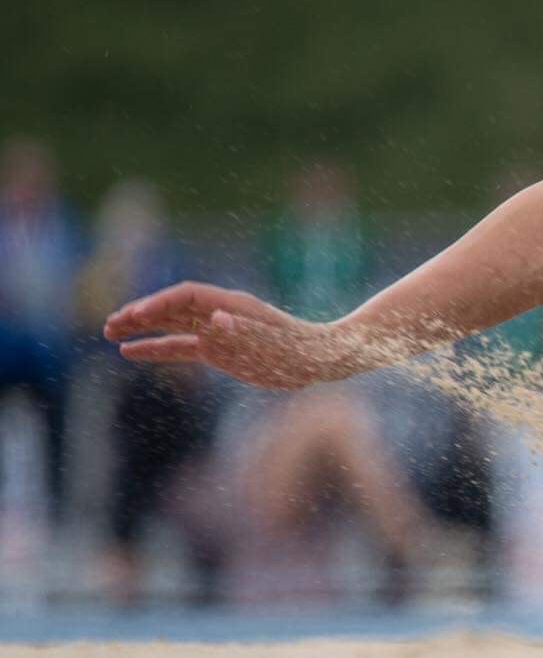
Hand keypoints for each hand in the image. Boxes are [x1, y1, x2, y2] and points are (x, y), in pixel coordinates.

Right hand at [104, 282, 360, 389]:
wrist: (318, 360)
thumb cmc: (299, 350)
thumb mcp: (273, 342)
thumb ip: (243, 330)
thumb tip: (215, 319)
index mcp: (232, 305)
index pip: (186, 297)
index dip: (159, 304)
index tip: (134, 316)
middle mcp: (220, 314)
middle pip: (172, 307)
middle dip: (141, 313)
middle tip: (110, 324)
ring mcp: (218, 331)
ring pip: (171, 324)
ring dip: (141, 327)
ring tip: (109, 332)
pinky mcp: (219, 350)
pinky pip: (180, 346)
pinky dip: (156, 348)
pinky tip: (131, 352)